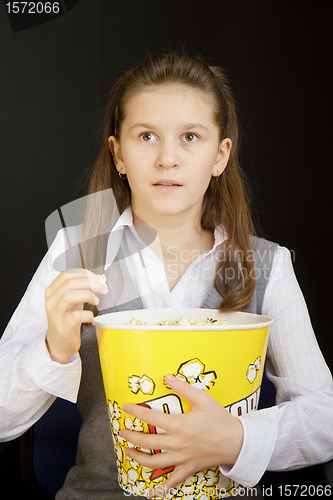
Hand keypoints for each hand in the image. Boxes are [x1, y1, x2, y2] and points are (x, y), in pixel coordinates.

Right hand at [44, 269, 107, 363]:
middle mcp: (51, 302)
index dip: (83, 274)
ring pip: (68, 296)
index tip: (97, 278)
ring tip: (96, 301)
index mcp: (52, 292)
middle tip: (103, 288)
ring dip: (87, 295)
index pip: (66, 275)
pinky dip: (87, 314)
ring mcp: (55, 316)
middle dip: (90, 283)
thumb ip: (80, 289)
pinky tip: (90, 316)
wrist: (60, 344)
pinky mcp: (62, 328)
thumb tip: (97, 279)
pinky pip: (75, 316)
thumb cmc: (67, 319)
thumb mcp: (71, 301)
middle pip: (69, 284)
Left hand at [119, 374, 243, 497]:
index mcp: (179, 424)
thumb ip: (182, 387)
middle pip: (146, 441)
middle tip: (122, 432)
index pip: (150, 417)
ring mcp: (181, 458)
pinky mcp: (188, 469)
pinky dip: (160, 489)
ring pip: (153, 462)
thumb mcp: (202, 399)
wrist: (237, 441)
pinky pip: (171, 482)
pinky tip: (150, 492)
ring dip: (137, 457)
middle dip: (130, 436)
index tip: (126, 407)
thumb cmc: (220, 419)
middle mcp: (177, 443)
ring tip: (129, 451)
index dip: (135, 411)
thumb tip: (167, 377)